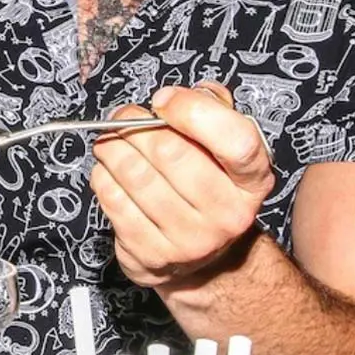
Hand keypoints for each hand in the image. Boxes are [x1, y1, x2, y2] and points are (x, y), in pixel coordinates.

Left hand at [90, 81, 274, 288]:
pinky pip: (113, 200)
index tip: (165, 101)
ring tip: (110, 142)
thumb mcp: (224, 152)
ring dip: (112, 148)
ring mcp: (190, 239)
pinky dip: (102, 177)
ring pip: (135, 174)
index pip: (235, 140)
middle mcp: (227, 213)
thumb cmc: (208, 192)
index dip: (193, 111)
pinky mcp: (152, 254)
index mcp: (252, 181)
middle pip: (170, 152)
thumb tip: (186, 94)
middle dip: (135, 125)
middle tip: (124, 117)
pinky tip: (109, 172)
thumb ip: (213, 112)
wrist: (201, 259)